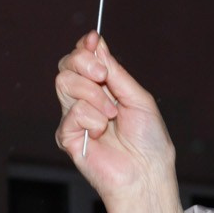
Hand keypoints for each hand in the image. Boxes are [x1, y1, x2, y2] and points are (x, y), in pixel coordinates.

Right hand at [54, 33, 185, 212]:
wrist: (147, 173)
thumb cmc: (149, 141)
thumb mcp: (138, 97)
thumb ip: (116, 72)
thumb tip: (97, 44)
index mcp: (104, 89)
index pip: (84, 60)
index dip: (86, 47)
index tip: (93, 39)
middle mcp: (86, 100)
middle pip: (66, 66)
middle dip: (84, 62)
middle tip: (103, 75)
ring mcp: (75, 117)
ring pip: (64, 82)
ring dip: (93, 94)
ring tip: (111, 114)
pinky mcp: (67, 136)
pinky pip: (71, 112)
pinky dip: (92, 119)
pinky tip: (102, 132)